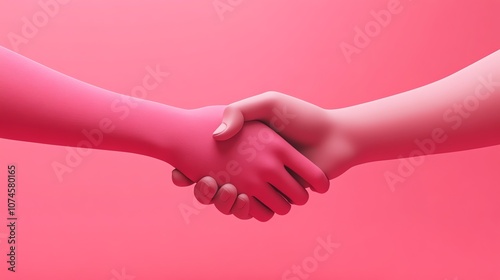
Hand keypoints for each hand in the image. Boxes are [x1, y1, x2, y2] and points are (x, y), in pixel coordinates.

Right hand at [168, 105, 328, 220]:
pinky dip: (247, 211)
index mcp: (244, 149)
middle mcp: (251, 170)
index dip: (189, 172)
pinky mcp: (279, 199)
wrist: (334, 137)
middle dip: (205, 192)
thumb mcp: (268, 105)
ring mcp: (264, 186)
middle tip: (205, 183)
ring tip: (225, 191)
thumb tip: (216, 136)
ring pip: (233, 203)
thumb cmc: (301, 117)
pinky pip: (257, 212)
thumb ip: (240, 111)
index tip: (178, 173)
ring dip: (224, 203)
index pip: (207, 164)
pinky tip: (242, 200)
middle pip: (215, 189)